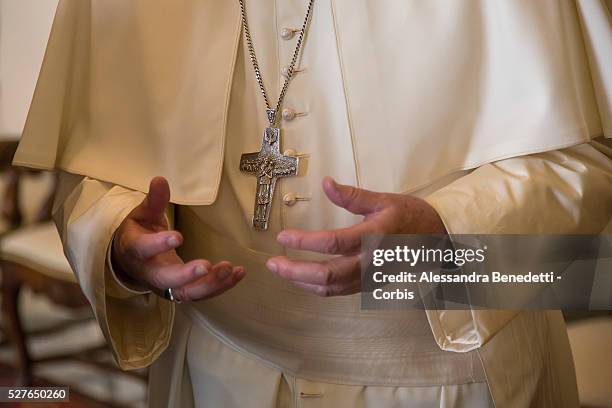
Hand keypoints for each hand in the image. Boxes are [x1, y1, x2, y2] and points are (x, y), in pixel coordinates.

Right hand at [112, 177, 244, 300]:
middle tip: (206, 267)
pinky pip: (201, 294)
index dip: (160, 245)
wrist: (130, 260)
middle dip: (187, 276)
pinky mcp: (181, 291)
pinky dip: (221, 286)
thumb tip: (160, 179)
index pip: (144, 249)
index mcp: (135, 250)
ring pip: (187, 292)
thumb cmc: (139, 233)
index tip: (178, 237)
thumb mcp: (143, 214)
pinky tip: (238, 273)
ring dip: (210, 284)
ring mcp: (166, 286)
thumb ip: (154, 200)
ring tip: (229, 268)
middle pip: (166, 279)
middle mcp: (149, 272)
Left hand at [266, 177, 445, 296]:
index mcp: (374, 237)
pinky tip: (302, 278)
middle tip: (273, 263)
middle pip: (328, 275)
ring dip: (302, 282)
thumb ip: (352, 195)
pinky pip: (338, 291)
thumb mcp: (384, 200)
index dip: (305, 242)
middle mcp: (370, 262)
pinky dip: (316, 287)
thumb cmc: (412, 216)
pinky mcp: (368, 285)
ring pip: (331, 288)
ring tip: (281, 270)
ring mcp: (369, 277)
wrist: (438, 241)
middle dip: (296, 272)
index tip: (283, 237)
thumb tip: (326, 183)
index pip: (334, 243)